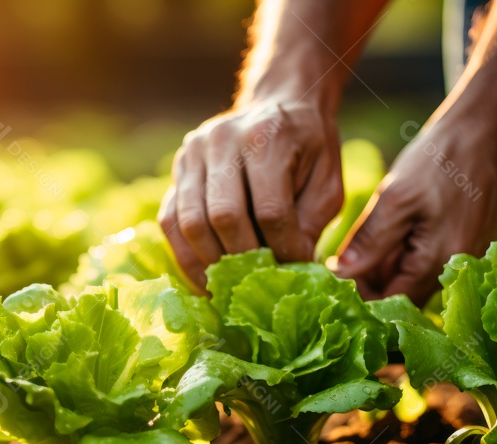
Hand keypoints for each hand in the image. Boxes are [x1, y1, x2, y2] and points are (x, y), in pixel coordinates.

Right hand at [158, 100, 342, 289]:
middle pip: (222, 217)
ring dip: (208, 263)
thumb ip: (311, 224)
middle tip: (259, 283)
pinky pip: (169, 219)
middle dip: (243, 259)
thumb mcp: (327, 181)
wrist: (281, 103)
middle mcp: (222, 140)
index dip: (283, 249)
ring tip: (228, 287)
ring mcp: (193, 152)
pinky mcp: (177, 168)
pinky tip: (204, 277)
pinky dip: (185, 254)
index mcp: (267, 137)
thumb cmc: (309, 148)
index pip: (270, 210)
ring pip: (188, 222)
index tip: (295, 268)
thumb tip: (290, 271)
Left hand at [333, 118, 496, 304]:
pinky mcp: (463, 240)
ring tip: (355, 248)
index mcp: (438, 263)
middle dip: (368, 283)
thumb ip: (370, 241)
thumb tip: (341, 276)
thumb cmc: (443, 158)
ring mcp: (462, 255)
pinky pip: (424, 259)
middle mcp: (455, 268)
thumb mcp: (396, 197)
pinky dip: (401, 253)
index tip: (329, 283)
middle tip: (334, 265)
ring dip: (382, 268)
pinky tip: (383, 233)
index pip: (390, 302)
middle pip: (401, 294)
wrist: (489, 127)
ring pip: (411, 276)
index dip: (357, 297)